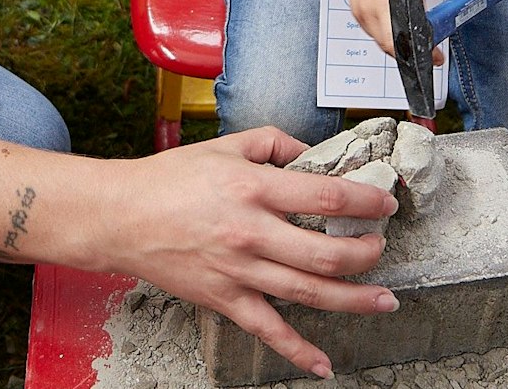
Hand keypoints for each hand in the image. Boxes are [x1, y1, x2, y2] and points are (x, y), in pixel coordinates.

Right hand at [98, 129, 399, 378]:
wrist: (122, 217)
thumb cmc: (171, 179)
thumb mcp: (226, 145)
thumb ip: (274, 143)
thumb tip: (311, 154)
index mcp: (254, 189)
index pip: (325, 195)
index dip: (364, 200)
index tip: (384, 202)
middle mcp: (251, 233)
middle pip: (325, 254)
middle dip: (365, 254)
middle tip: (381, 247)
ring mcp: (239, 271)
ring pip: (309, 293)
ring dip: (354, 299)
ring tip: (385, 300)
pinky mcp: (225, 298)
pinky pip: (268, 330)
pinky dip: (298, 351)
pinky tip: (323, 364)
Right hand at [345, 0, 490, 58]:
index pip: (409, 30)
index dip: (423, 47)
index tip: (437, 56)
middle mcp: (378, 5)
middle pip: (395, 44)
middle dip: (413, 52)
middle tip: (430, 51)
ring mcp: (365, 12)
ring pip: (384, 43)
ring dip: (401, 46)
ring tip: (415, 35)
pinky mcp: (358, 16)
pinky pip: (374, 36)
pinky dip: (388, 37)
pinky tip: (398, 26)